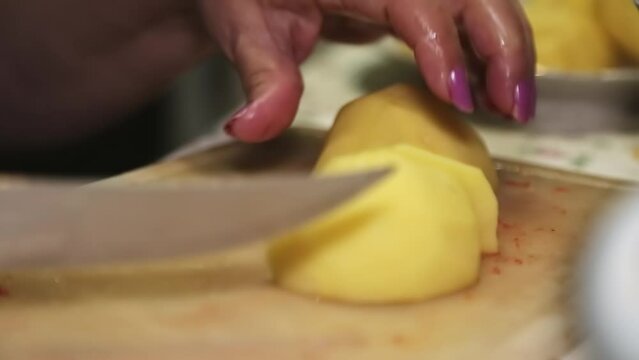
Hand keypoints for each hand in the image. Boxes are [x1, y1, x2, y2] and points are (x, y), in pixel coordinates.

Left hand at [203, 0, 535, 141]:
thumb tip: (250, 128)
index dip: (444, 49)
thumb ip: (261, 78)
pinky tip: (488, 88)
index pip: (418, 4)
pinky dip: (487, 49)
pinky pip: (466, 13)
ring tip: (511, 106)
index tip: (460, 100)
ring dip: (507, 50)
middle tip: (513, 108)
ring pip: (482, 1)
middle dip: (502, 48)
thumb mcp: (245, 29)